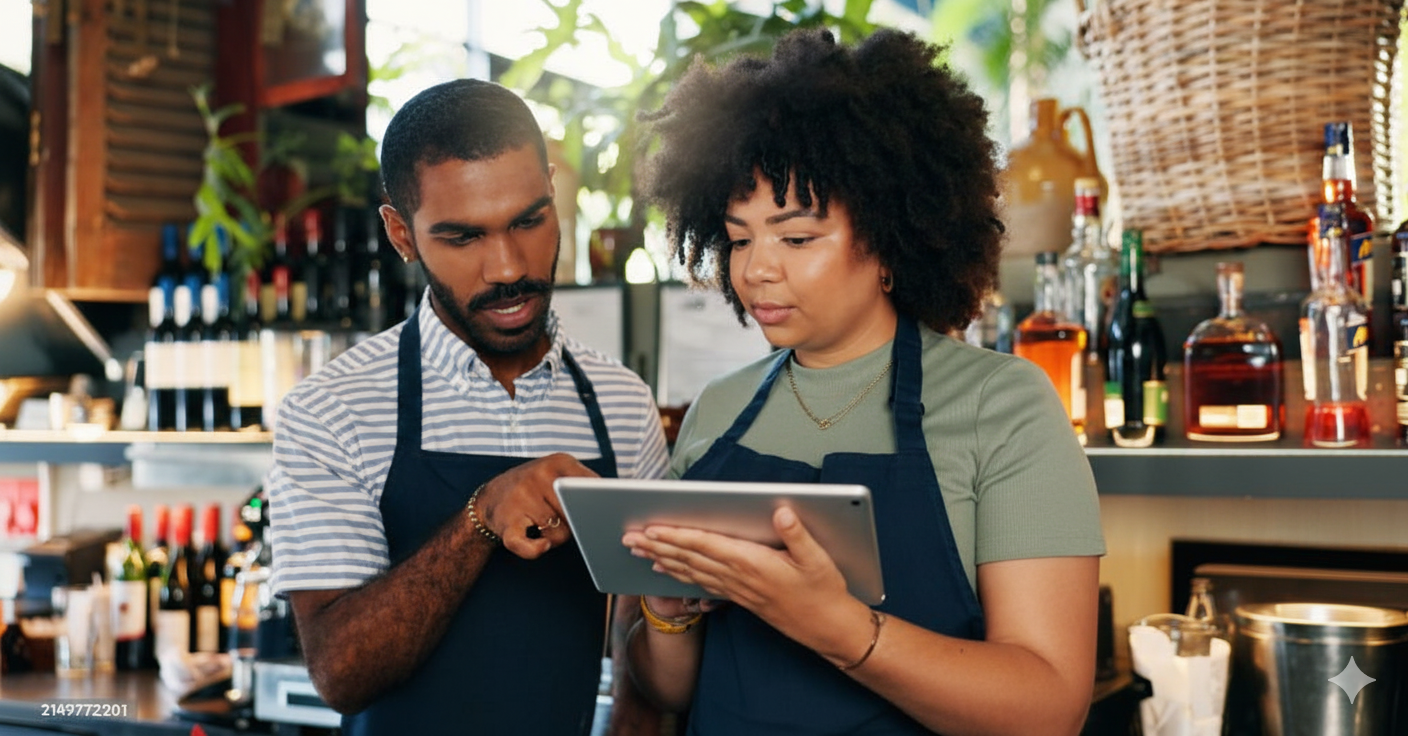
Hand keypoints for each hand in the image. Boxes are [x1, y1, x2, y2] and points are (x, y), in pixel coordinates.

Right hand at [477, 453, 595, 558]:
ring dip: (556, 537)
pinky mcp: (507, 523)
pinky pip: (529, 547)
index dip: (599, 504)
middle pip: (577, 513)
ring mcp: (521, 498)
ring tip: (545, 526)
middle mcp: (540, 475)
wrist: (489, 498)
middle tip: (564, 519)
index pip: (593, 487)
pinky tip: (541, 545)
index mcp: (559, 462)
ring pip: (559, 533)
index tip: (602, 512)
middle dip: (575, 523)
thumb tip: (610, 505)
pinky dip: (536, 550)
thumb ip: (585, 482)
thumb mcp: (558, 472)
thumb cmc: (534, 489)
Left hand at [622, 507, 858, 645]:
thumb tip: (781, 511)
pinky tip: (665, 570)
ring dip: (662, 559)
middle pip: (689, 558)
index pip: (706, 546)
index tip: (652, 528)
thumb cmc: (823, 591)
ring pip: (690, 571)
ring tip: (637, 550)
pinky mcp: (738, 596)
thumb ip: (797, 534)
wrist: (826, 628)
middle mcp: (738, 577)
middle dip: (657, 547)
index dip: (676, 536)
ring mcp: (736, 589)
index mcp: (752, 563)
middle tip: (628, 538)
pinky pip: (700, 583)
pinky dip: (679, 574)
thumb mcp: (818, 559)